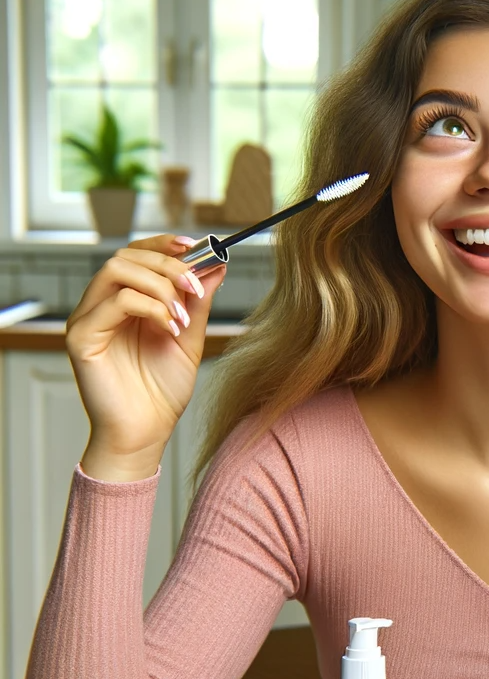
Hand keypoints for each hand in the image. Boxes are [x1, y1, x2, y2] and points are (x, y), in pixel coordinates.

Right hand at [67, 235, 225, 474]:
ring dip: (159, 285)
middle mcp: (101, 306)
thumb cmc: (162, 392)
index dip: (164, 245)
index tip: (197, 246)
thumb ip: (197, 303)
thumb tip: (215, 265)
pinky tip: (171, 329)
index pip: (137, 254)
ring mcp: (88, 319)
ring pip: (116, 270)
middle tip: (195, 286)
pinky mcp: (82, 337)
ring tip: (183, 315)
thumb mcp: (189, 339)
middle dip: (167, 264)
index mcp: (125, 302)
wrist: (146, 434)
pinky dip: (150, 308)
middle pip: (126, 256)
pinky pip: (115, 302)